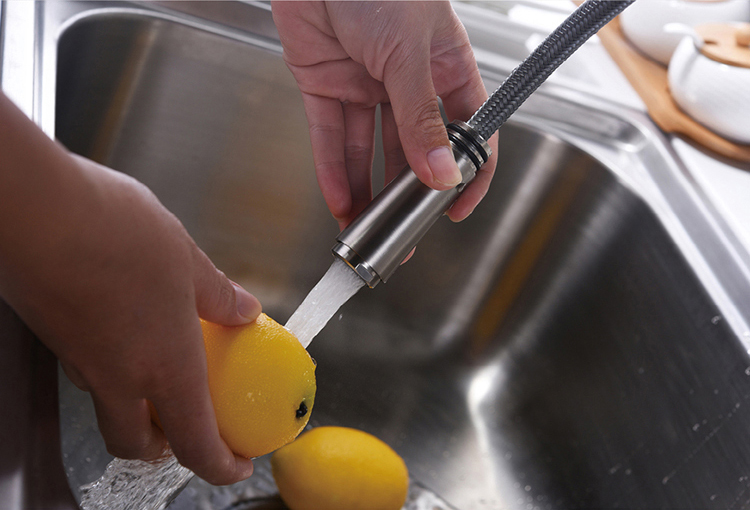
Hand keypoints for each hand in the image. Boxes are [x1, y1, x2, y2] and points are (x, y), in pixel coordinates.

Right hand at [0, 93, 259, 484]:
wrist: (36, 212)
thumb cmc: (117, 233)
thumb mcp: (187, 261)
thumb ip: (217, 295)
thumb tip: (245, 310)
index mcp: (165, 367)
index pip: (196, 444)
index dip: (221, 466)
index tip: (238, 466)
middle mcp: (119, 378)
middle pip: (137, 444)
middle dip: (165, 449)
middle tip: (188, 428)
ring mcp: (81, 362)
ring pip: (109, 410)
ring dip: (137, 409)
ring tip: (161, 375)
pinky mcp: (56, 338)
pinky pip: (89, 372)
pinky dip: (113, 371)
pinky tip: (127, 333)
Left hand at [272, 1, 498, 229]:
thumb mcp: (408, 54)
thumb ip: (421, 118)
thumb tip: (441, 172)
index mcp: (445, 68)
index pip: (466, 132)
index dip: (465, 173)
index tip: (455, 209)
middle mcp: (407, 82)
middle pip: (413, 150)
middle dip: (407, 196)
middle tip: (403, 235)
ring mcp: (366, 85)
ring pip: (370, 150)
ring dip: (366, 191)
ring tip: (364, 230)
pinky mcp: (326, 84)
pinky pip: (331, 136)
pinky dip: (333, 169)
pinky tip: (338, 199)